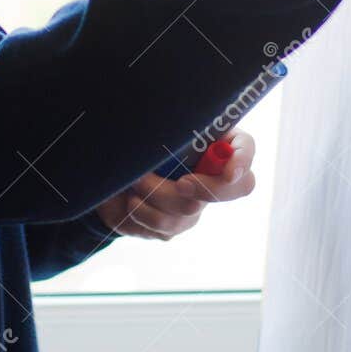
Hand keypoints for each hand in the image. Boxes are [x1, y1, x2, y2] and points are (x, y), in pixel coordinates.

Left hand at [93, 131, 256, 240]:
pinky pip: (164, 227)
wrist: (105, 171)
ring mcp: (195, 205)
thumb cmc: (132, 139)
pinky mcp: (172, 227)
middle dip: (203, 186)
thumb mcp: (149, 125)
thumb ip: (169, 124)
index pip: (245, 148)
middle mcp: (211, 176)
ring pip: (189, 210)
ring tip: (134, 181)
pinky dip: (142, 212)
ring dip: (155, 194)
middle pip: (231, 188)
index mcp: (212, 142)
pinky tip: (130, 200)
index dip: (242, 160)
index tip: (228, 171)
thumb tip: (176, 124)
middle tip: (178, 182)